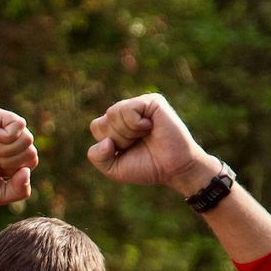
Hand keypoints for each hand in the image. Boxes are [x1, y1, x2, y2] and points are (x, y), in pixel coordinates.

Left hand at [86, 94, 218, 193]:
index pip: (96, 126)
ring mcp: (140, 104)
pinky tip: (150, 127)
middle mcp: (128, 112)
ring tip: (145, 135)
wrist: (174, 169)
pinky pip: (128, 109)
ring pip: (112, 113)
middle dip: (118, 140)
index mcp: (117, 124)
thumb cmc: (147, 167)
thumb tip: (105, 141)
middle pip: (102, 121)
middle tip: (138, 144)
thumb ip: (97, 157)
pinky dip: (135, 124)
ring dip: (127, 133)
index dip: (108, 144)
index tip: (126, 150)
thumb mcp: (113, 169)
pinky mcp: (152, 101)